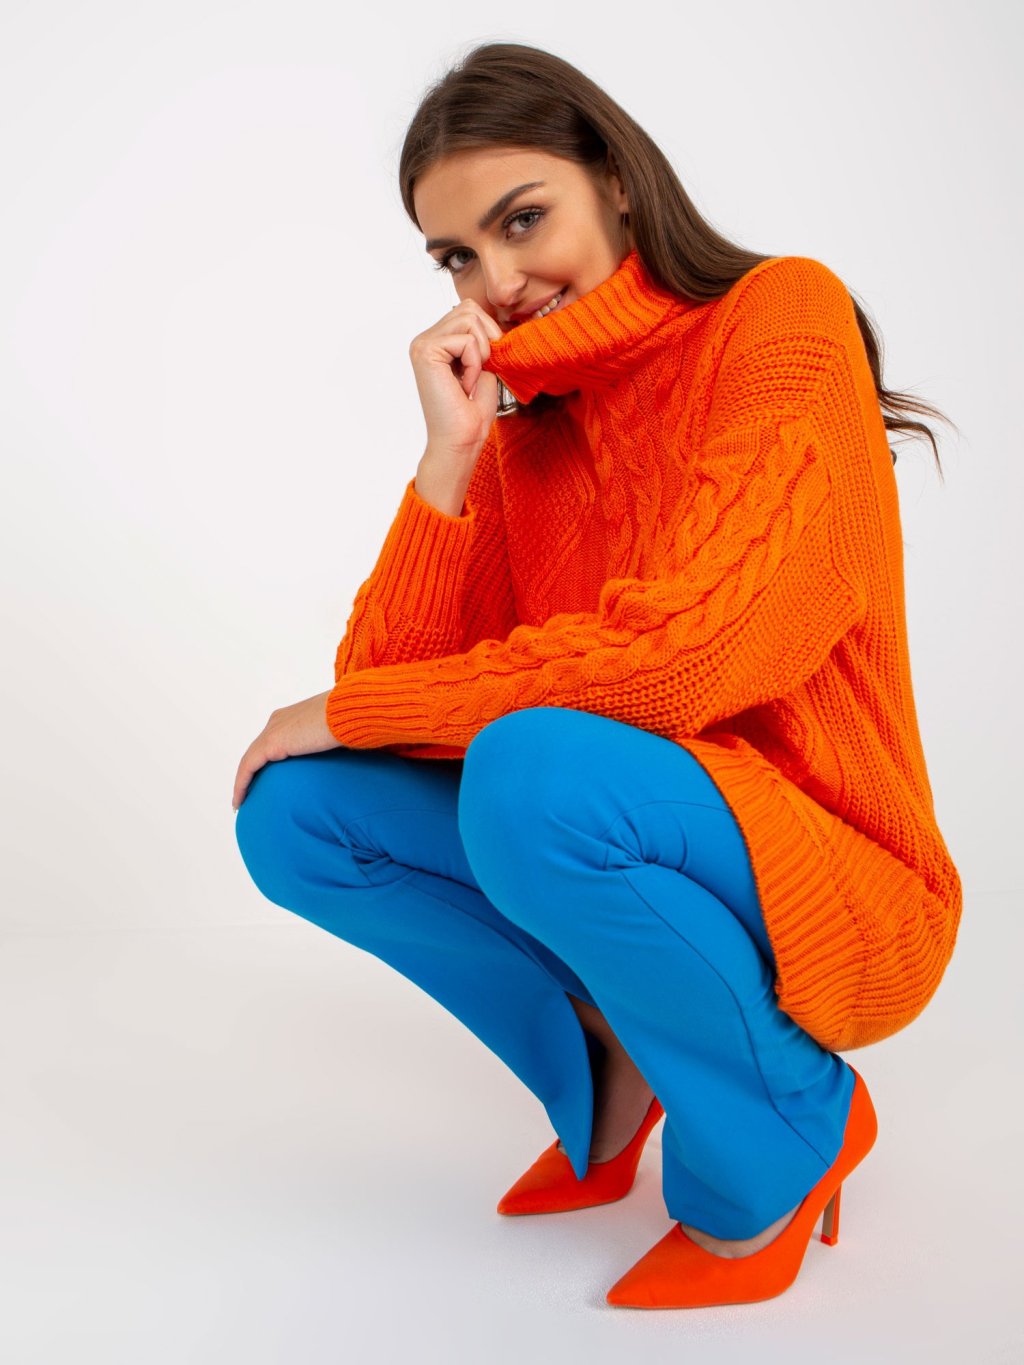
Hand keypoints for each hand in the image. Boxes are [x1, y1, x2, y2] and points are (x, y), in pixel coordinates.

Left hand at [232, 689, 342, 809]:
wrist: (350, 710)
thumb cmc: (352, 720)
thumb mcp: (337, 733)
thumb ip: (329, 744)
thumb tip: (342, 758)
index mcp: (292, 716)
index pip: (272, 740)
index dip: (265, 759)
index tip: (265, 778)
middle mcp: (278, 721)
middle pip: (257, 751)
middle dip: (250, 773)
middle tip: (248, 794)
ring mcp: (273, 730)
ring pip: (249, 760)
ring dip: (243, 782)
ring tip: (240, 802)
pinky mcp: (271, 742)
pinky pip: (248, 768)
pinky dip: (241, 785)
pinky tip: (239, 802)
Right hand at [408, 297, 505, 464]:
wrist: (460, 442)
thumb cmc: (471, 414)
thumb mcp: (484, 368)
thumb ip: (483, 340)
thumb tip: (492, 318)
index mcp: (436, 342)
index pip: (470, 310)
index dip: (488, 334)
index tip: (483, 369)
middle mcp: (424, 340)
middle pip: (469, 308)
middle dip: (487, 339)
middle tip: (478, 374)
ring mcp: (422, 344)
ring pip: (469, 318)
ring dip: (481, 353)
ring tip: (470, 380)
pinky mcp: (426, 351)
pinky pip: (467, 340)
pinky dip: (475, 364)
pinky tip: (464, 386)